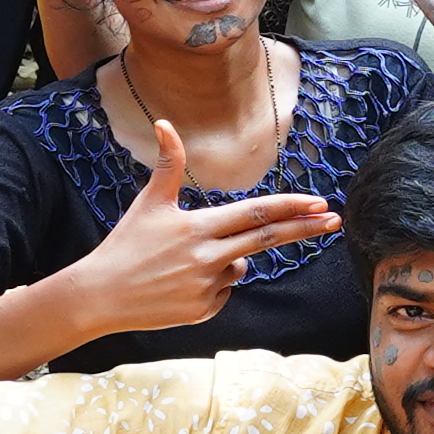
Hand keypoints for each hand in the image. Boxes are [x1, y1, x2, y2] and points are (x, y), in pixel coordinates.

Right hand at [59, 118, 343, 335]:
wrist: (99, 296)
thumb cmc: (124, 245)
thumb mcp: (149, 203)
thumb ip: (168, 164)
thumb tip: (165, 123)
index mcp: (199, 227)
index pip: (256, 213)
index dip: (290, 207)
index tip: (319, 203)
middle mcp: (209, 257)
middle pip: (266, 239)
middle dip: (304, 228)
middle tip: (333, 220)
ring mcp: (208, 287)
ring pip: (240, 267)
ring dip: (230, 259)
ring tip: (184, 262)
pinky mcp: (203, 310)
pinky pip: (224, 291)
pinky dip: (212, 284)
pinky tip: (180, 283)